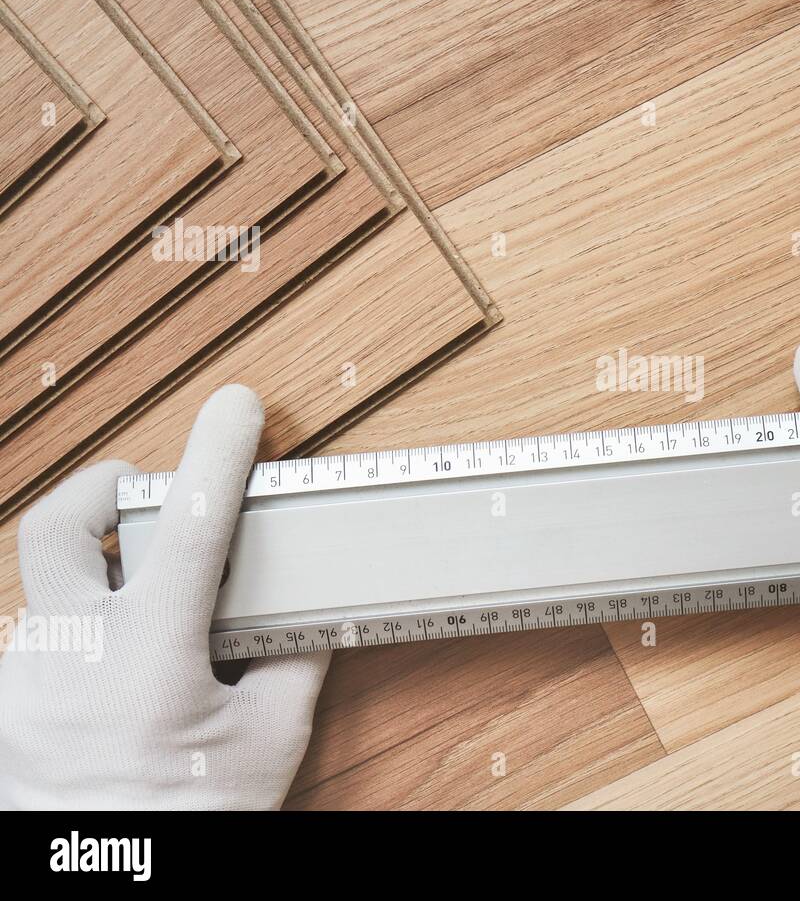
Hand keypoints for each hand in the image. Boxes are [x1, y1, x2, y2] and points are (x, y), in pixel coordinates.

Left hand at [0, 386, 329, 808]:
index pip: (193, 526)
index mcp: (146, 656)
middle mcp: (68, 654)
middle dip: (102, 485)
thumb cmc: (186, 828)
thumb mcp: (267, 746)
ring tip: (152, 630)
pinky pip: (45, 640)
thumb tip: (310, 613)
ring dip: (101, 582)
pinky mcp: (6, 707)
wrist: (100, 888)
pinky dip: (88, 637)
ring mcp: (24, 680)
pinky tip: (120, 683)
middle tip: (144, 490)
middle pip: (58, 523)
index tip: (236, 406)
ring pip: (52, 587)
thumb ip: (293, 665)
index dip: (219, 453)